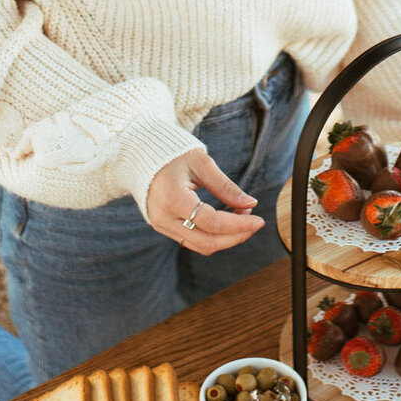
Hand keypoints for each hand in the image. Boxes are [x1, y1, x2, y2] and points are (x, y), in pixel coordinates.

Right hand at [145, 151, 262, 254]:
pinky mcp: (163, 228)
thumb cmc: (173, 155)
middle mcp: (164, 218)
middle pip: (207, 241)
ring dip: (227, 238)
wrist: (141, 156)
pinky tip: (227, 221)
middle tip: (255, 222)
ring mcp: (162, 226)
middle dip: (236, 236)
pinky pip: (193, 241)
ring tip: (243, 218)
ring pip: (201, 245)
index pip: (212, 222)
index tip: (259, 220)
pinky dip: (214, 236)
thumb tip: (250, 203)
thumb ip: (225, 186)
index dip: (239, 225)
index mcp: (172, 198)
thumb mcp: (201, 164)